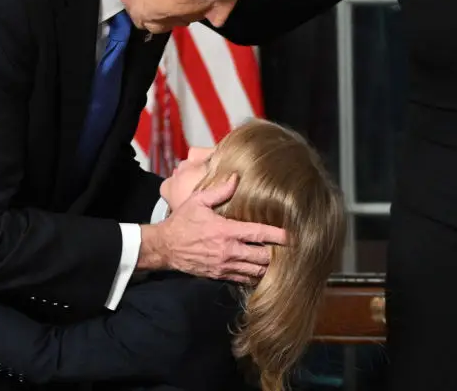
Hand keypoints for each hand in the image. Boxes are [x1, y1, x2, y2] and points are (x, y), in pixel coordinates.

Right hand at [141, 173, 286, 284]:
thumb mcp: (198, 201)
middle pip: (262, 257)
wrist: (165, 247)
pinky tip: (263, 273)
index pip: (258, 234)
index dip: (278, 235)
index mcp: (226, 231)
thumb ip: (219, 191)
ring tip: (282, 263)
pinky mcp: (220, 275)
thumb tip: (236, 177)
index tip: (292, 235)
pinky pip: (243, 279)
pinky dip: (255, 276)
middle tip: (291, 250)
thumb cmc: (182, 222)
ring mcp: (225, 266)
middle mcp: (228, 251)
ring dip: (269, 268)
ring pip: (255, 271)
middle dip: (278, 255)